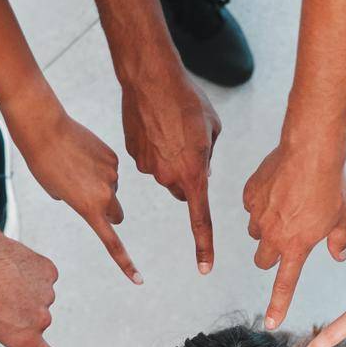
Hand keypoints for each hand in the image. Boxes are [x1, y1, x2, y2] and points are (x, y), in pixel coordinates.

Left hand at [0, 231, 95, 346]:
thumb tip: (8, 325)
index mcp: (25, 339)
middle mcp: (42, 320)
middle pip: (35, 320)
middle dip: (18, 311)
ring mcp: (48, 295)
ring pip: (37, 296)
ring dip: (22, 290)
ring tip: (0, 280)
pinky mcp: (50, 272)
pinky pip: (41, 276)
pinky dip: (29, 273)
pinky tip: (12, 267)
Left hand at [13, 107, 140, 283]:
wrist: (46, 131)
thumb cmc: (44, 165)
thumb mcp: (57, 192)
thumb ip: (78, 201)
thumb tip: (92, 194)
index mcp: (89, 210)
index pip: (112, 243)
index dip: (126, 263)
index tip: (138, 280)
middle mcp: (106, 196)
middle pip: (117, 214)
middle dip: (109, 212)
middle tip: (90, 199)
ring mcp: (112, 176)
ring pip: (111, 189)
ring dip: (99, 183)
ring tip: (76, 166)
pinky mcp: (113, 157)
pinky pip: (110, 169)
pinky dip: (100, 165)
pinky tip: (83, 153)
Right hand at [122, 71, 220, 272]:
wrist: (150, 78)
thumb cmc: (187, 100)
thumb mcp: (212, 128)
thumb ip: (209, 156)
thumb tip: (202, 169)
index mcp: (193, 174)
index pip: (201, 219)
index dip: (204, 245)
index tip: (204, 268)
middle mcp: (168, 178)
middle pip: (181, 188)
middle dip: (187, 174)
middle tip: (190, 141)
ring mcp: (147, 168)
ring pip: (165, 172)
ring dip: (171, 155)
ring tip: (172, 125)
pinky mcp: (133, 155)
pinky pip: (148, 158)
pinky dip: (154, 145)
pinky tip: (156, 123)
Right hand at [243, 142, 345, 329]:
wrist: (312, 149)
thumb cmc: (332, 184)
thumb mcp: (345, 216)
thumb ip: (339, 240)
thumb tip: (339, 254)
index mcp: (296, 246)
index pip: (284, 285)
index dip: (277, 306)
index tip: (270, 323)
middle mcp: (273, 235)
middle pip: (262, 260)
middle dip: (270, 255)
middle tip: (286, 238)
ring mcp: (258, 215)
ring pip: (255, 232)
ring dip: (266, 228)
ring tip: (286, 206)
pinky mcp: (250, 194)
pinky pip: (250, 206)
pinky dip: (260, 202)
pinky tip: (277, 188)